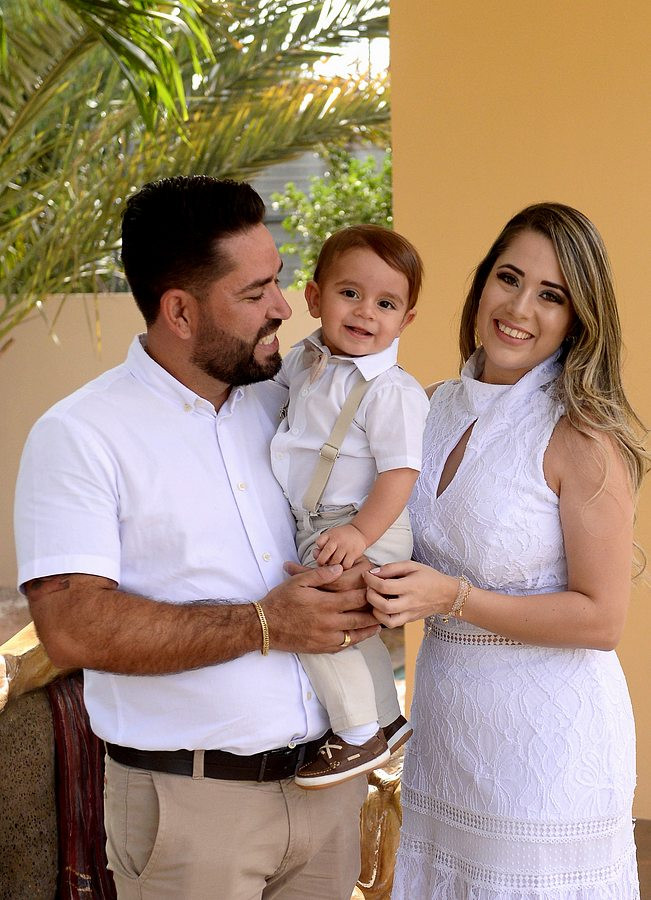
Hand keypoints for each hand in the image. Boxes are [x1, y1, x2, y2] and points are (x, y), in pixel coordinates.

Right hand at [264, 563, 379, 652]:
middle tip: (385, 608)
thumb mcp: (298, 582)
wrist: (265, 626)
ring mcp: (326, 637)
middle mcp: (329, 622)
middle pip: (360, 618)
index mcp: (325, 604)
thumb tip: (340, 568)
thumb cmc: (280, 601)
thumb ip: (320, 575)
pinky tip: (360, 636)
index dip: (370, 593)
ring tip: (380, 624)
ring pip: (355, 635)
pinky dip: (355, 641)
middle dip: (375, 613)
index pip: (356, 599)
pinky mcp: (321, 648)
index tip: (378, 589)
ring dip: (369, 629)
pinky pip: (344, 646)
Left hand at [313, 523, 367, 567]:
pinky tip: (342, 566)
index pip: (319, 542)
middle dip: (322, 561)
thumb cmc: (341, 536)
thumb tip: (315, 554)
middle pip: (326, 552)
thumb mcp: (329, 536)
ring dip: (332, 566)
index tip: (319, 555)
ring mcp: (346, 546)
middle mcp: (337, 539)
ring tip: (333, 565)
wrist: (358, 532)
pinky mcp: (354, 553)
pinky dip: (343, 568)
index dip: (318, 551)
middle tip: (324, 564)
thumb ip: (321, 544)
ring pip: (335, 561)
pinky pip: (346, 565)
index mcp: (330, 535)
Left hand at [364, 560, 457, 627]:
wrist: (447, 594)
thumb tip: (373, 572)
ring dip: (374, 609)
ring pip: (387, 620)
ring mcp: (410, 614)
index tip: (366, 575)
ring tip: (373, 599)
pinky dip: (381, 618)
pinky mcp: (409, 620)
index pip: (385, 586)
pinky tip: (379, 608)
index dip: (371, 580)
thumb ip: (392, 568)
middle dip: (370, 596)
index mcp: (411, 586)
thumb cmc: (428, 577)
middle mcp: (410, 602)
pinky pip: (392, 624)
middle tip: (368, 587)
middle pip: (384, 606)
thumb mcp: (412, 566)